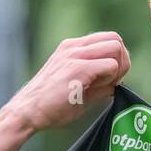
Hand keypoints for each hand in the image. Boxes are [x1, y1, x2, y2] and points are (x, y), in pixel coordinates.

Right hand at [7, 31, 130, 132]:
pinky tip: (98, 91)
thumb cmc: (51, 105)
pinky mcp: (78, 68)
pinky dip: (111, 79)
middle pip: (116, 39)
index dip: (118, 60)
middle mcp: (74, 46)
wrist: (28, 112)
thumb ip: (98, 84)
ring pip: (116, 48)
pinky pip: (110, 65)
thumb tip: (117, 84)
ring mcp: (75, 55)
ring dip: (118, 70)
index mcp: (73, 48)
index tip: (111, 81)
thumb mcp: (78, 89)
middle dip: (123, 62)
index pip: (109, 39)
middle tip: (113, 83)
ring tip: (105, 87)